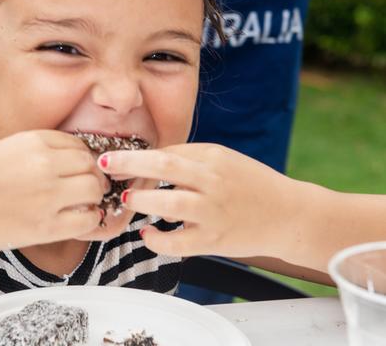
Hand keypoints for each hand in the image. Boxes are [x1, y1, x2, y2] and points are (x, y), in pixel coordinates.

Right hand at [0, 130, 107, 251]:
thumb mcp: (5, 149)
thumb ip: (37, 150)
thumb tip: (72, 158)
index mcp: (33, 141)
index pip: (78, 144)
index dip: (83, 158)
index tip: (79, 169)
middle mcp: (44, 164)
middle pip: (90, 165)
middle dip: (93, 175)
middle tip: (86, 187)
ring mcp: (47, 195)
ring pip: (94, 189)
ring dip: (93, 196)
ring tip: (82, 203)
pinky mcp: (46, 227)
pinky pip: (87, 219)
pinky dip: (88, 219)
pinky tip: (76, 220)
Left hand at [98, 144, 298, 258]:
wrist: (289, 215)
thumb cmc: (250, 184)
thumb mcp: (222, 160)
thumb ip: (188, 158)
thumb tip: (147, 162)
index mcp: (212, 157)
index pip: (167, 152)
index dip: (134, 156)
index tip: (109, 158)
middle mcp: (212, 181)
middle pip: (166, 167)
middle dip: (130, 165)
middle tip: (104, 165)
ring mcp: (214, 212)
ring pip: (171, 205)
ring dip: (143, 202)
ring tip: (129, 200)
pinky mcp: (215, 241)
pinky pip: (179, 243)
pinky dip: (158, 240)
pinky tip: (147, 235)